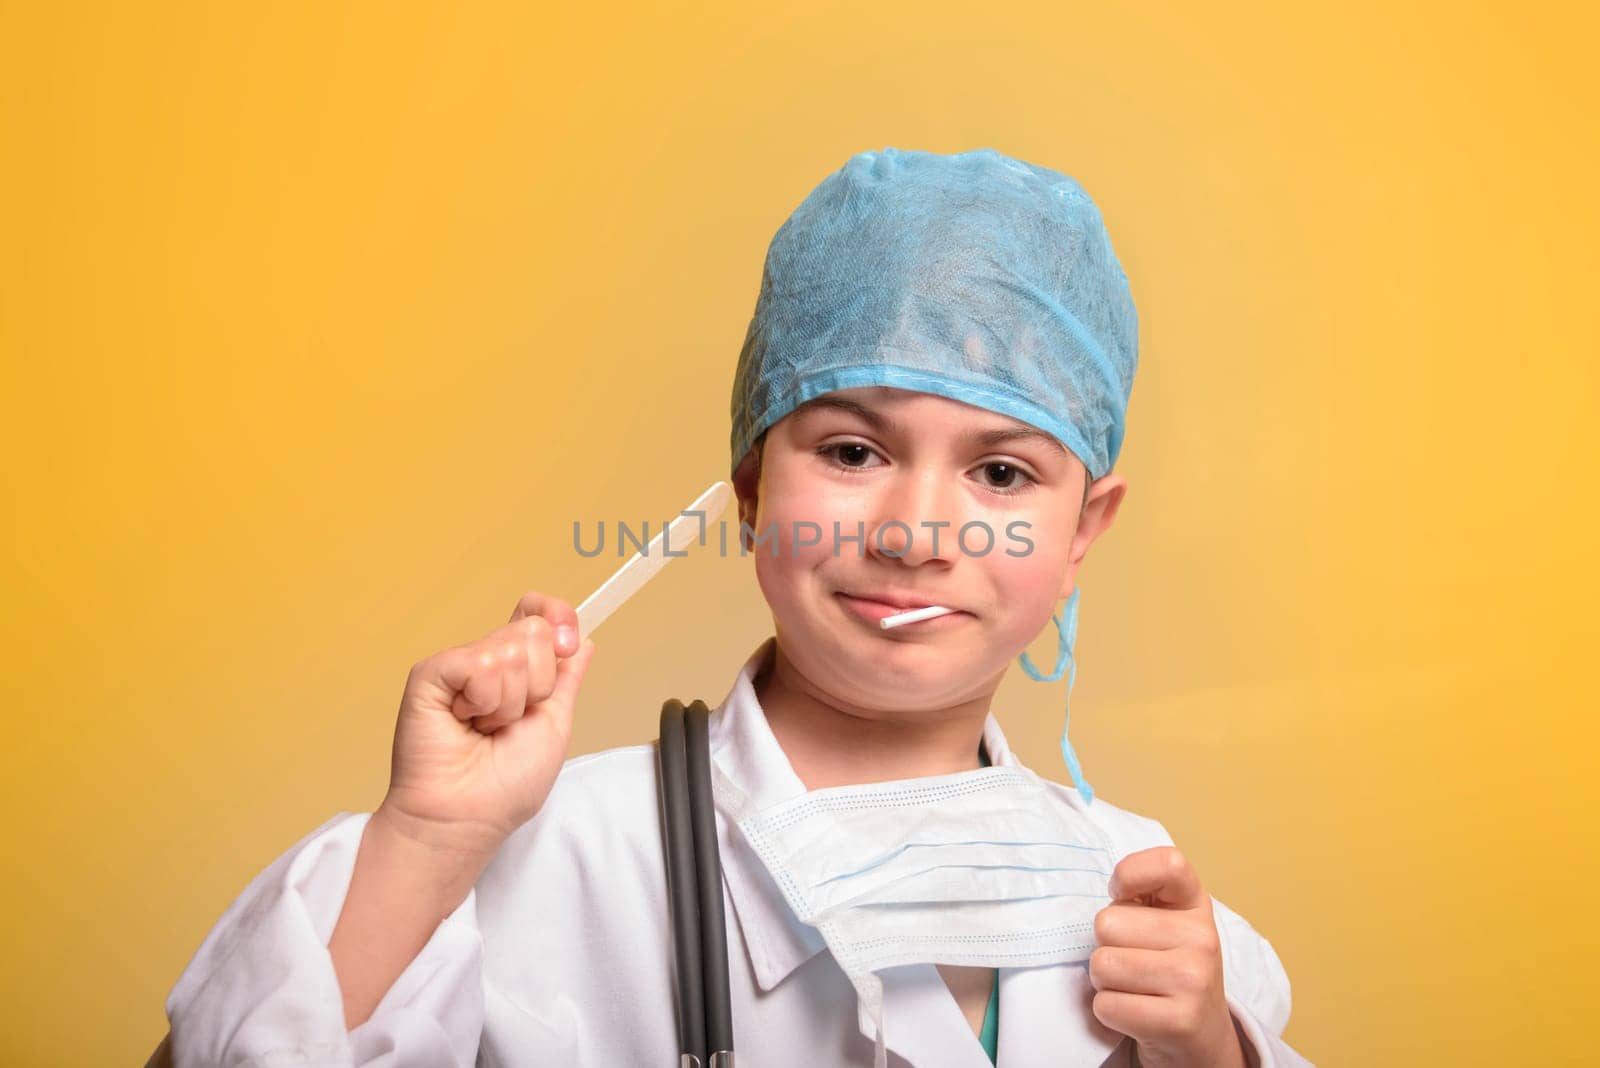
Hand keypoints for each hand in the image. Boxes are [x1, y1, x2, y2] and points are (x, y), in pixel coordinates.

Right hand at [377, 590, 596, 858]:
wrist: (469, 815)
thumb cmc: (506, 783)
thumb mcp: (554, 723)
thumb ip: (567, 678)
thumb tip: (584, 640)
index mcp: (516, 670)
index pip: (539, 613)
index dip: (558, 616)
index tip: (568, 643)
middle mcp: (486, 660)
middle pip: (534, 631)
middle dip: (537, 685)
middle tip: (509, 721)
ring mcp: (458, 664)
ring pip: (512, 650)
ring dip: (509, 703)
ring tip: (485, 728)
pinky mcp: (431, 673)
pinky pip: (480, 664)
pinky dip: (485, 701)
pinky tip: (465, 721)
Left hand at [1088, 847, 1247, 1067]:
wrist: (1200, 1036)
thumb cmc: (1168, 967)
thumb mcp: (1164, 922)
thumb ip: (1140, 895)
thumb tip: (1116, 891)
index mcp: (1195, 904)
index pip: (1168, 864)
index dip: (1129, 873)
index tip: (1122, 894)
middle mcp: (1203, 938)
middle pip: (1107, 923)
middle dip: (1107, 945)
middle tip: (1133, 962)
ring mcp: (1194, 980)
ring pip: (1102, 965)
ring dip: (1105, 981)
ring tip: (1133, 988)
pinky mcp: (1180, 1021)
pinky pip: (1106, 1005)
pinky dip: (1109, 1012)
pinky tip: (1136, 1013)